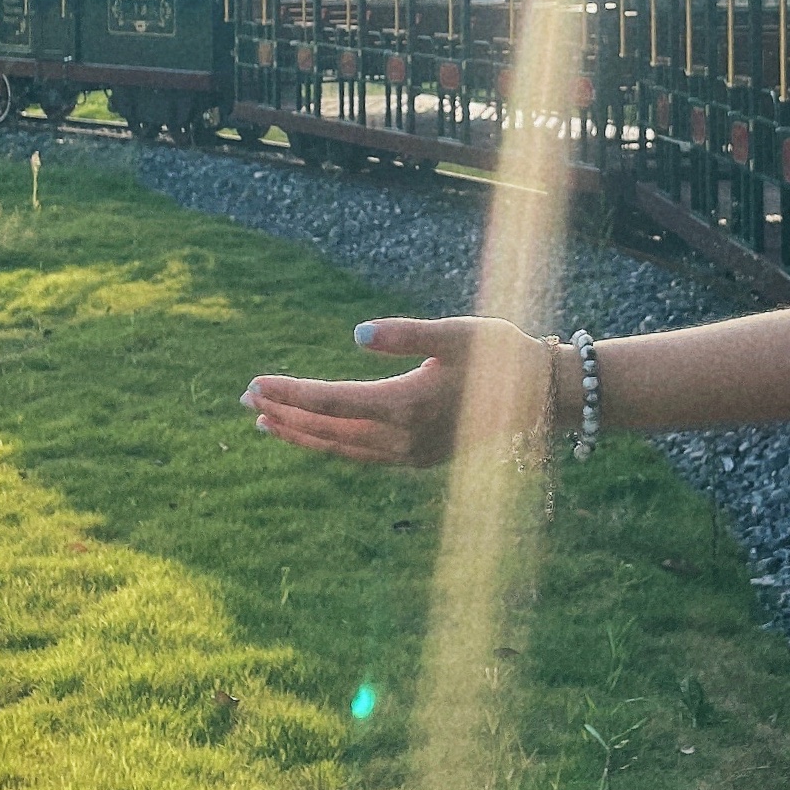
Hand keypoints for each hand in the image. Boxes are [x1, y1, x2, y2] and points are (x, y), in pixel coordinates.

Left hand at [243, 316, 555, 466]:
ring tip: (266, 422)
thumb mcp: (457, 333)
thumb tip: (356, 333)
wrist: (544, 396)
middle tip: (245, 400)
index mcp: (407, 404)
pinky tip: (317, 435)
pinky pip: (361, 456)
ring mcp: (411, 453)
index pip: (332, 402)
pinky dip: (331, 446)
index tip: (255, 383)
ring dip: (302, 435)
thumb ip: (406, 333)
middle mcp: (404, 438)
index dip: (290, 393)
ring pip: (341, 449)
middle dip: (285, 415)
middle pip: (328, 431)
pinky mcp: (420, 457)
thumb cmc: (502, 355)